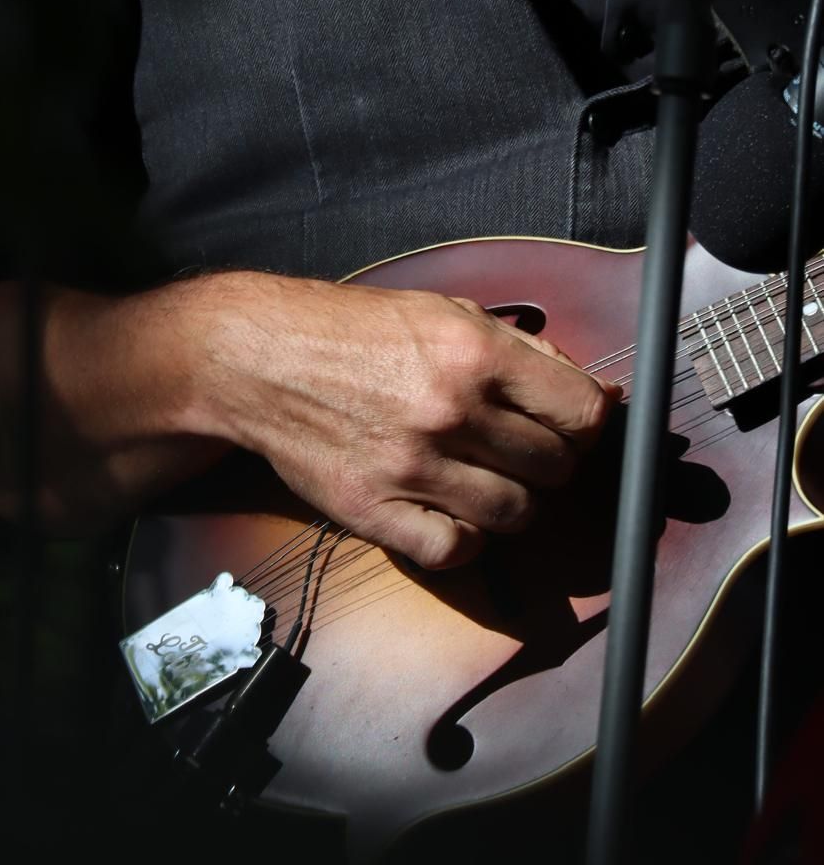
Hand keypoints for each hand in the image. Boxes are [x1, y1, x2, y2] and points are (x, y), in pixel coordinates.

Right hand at [187, 273, 620, 568]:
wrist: (260, 358)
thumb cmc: (355, 332)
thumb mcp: (447, 313)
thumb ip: (527, 355)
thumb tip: (605, 399)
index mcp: (475, 352)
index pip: (583, 413)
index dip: (585, 427)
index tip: (567, 429)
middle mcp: (449, 409)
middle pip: (554, 468)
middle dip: (547, 463)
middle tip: (515, 451)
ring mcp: (410, 465)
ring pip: (515, 514)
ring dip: (510, 503)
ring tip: (481, 479)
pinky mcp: (372, 510)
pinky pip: (454, 551)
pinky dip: (464, 540)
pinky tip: (449, 513)